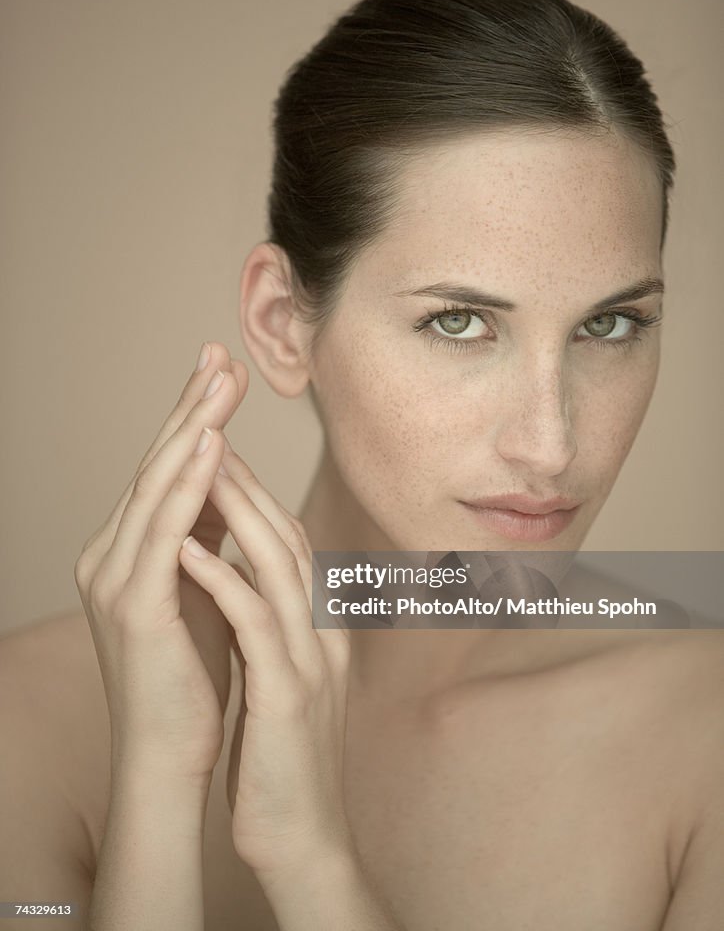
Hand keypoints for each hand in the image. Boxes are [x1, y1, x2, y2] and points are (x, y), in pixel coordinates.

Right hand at [73, 342, 248, 781]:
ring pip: (155, 487)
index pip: (165, 470)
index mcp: (129, 549)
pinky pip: (163, 531)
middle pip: (156, 465)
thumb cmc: (191, 673)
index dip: (191, 417)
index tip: (221, 370)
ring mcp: (114, 576)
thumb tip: (231, 487)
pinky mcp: (132, 602)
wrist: (170, 751)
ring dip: (189, 429)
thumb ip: (206, 538)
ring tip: (218, 381)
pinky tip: (210, 445)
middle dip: (190, 407)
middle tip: (218, 353)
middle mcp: (110, 553)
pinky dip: (187, 484)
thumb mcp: (202, 587)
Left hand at [177, 438, 353, 876]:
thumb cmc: (283, 755)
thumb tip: (245, 575)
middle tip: (212, 436)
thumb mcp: (284, 674)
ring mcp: (311, 660)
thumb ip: (273, 623)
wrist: (305, 833)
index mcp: (321, 626)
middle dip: (248, 482)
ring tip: (204, 470)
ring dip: (240, 513)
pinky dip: (225, 581)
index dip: (256, 494)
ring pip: (279, 565)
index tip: (218, 457)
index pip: (290, 542)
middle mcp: (323, 632)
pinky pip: (256, 624)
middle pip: (289, 537)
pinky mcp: (289, 695)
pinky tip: (192, 553)